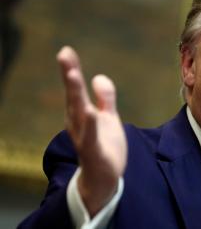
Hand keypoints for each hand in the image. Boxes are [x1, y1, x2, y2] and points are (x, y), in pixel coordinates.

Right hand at [57, 46, 126, 216]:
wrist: (104, 178)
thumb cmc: (105, 146)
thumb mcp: (108, 118)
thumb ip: (105, 99)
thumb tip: (99, 76)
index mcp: (81, 114)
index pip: (75, 89)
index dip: (71, 69)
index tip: (66, 50)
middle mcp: (78, 124)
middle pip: (74, 96)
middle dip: (70, 76)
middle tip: (64, 55)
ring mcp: (84, 137)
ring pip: (79, 113)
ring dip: (75, 94)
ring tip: (73, 74)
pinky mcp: (94, 152)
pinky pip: (91, 137)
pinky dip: (90, 125)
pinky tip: (90, 112)